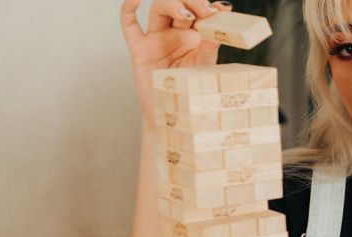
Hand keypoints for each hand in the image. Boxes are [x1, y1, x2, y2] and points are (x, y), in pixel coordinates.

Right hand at [120, 0, 231, 126]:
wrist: (172, 111)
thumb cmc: (189, 90)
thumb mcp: (204, 68)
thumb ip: (209, 49)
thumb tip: (219, 31)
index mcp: (194, 35)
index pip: (199, 12)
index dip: (209, 7)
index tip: (222, 9)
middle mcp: (175, 33)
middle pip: (179, 4)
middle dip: (192, 3)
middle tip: (205, 9)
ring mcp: (156, 38)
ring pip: (158, 9)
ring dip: (171, 5)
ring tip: (185, 14)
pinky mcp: (140, 48)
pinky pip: (129, 25)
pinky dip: (129, 8)